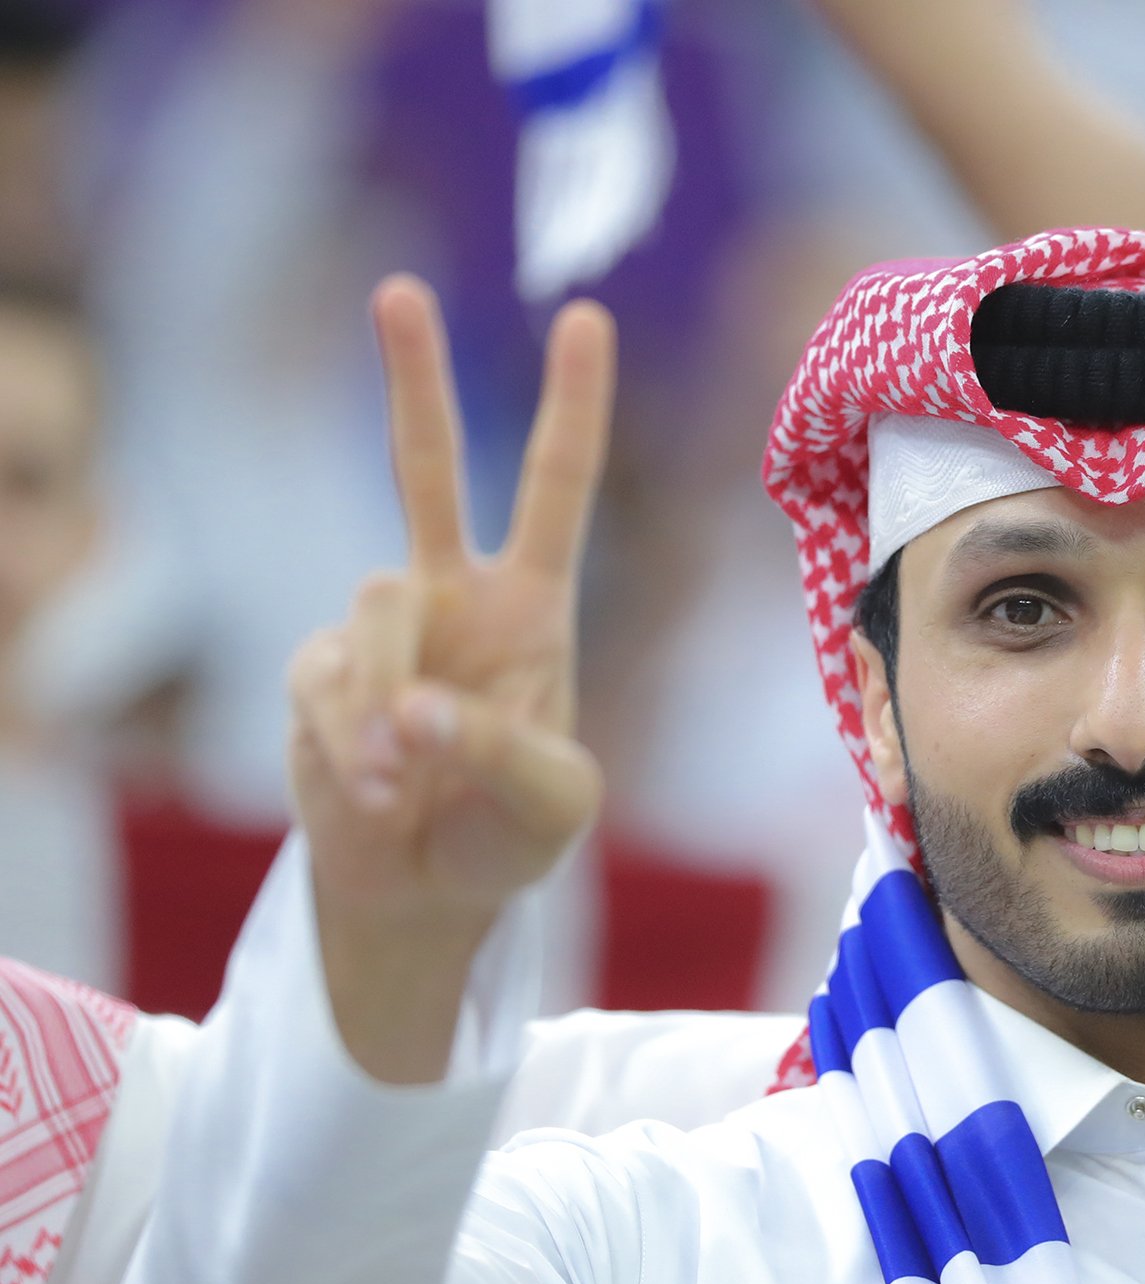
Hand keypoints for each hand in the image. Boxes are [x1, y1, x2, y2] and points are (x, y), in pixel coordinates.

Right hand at [287, 276, 614, 1077]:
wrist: (426, 890)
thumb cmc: (509, 835)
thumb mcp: (552, 805)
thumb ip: (504, 751)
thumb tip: (413, 705)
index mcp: (532, 606)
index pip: (554, 490)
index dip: (570, 406)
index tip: (585, 317)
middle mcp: (453, 596)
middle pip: (422, 467)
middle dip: (411, 378)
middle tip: (398, 290)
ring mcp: (381, 629)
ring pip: (374, 612)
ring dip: (390, 701)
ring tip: (406, 779)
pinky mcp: (316, 672)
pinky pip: (326, 682)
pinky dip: (353, 740)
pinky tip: (376, 786)